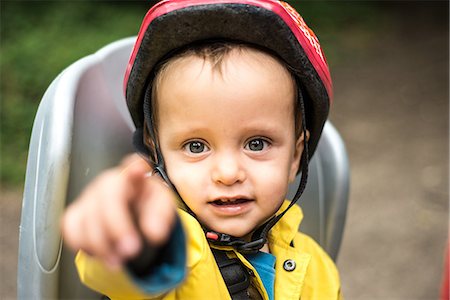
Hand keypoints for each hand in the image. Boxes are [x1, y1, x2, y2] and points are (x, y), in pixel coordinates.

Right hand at [61, 154, 176, 268]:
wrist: (133, 217)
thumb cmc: (147, 207)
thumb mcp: (161, 209)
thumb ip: (161, 217)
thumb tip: (154, 232)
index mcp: (135, 177)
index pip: (133, 164)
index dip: (134, 166)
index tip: (139, 169)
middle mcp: (110, 182)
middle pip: (108, 196)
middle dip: (117, 227)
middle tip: (131, 249)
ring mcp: (90, 196)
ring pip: (87, 216)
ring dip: (102, 244)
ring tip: (119, 260)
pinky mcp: (77, 212)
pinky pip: (71, 227)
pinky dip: (83, 244)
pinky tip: (99, 253)